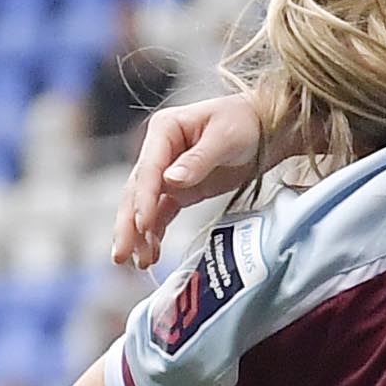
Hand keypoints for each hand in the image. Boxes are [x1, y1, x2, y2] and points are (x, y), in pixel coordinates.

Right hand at [107, 94, 269, 270]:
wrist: (264, 128)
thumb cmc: (244, 122)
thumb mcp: (226, 136)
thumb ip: (198, 159)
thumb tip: (171, 180)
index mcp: (165, 129)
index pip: (148, 169)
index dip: (143, 199)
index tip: (142, 225)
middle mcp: (159, 150)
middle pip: (137, 190)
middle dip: (129, 224)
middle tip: (121, 254)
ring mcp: (166, 172)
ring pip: (144, 206)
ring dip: (139, 235)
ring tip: (139, 263)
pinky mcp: (178, 190)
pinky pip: (161, 214)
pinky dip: (155, 234)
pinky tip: (151, 254)